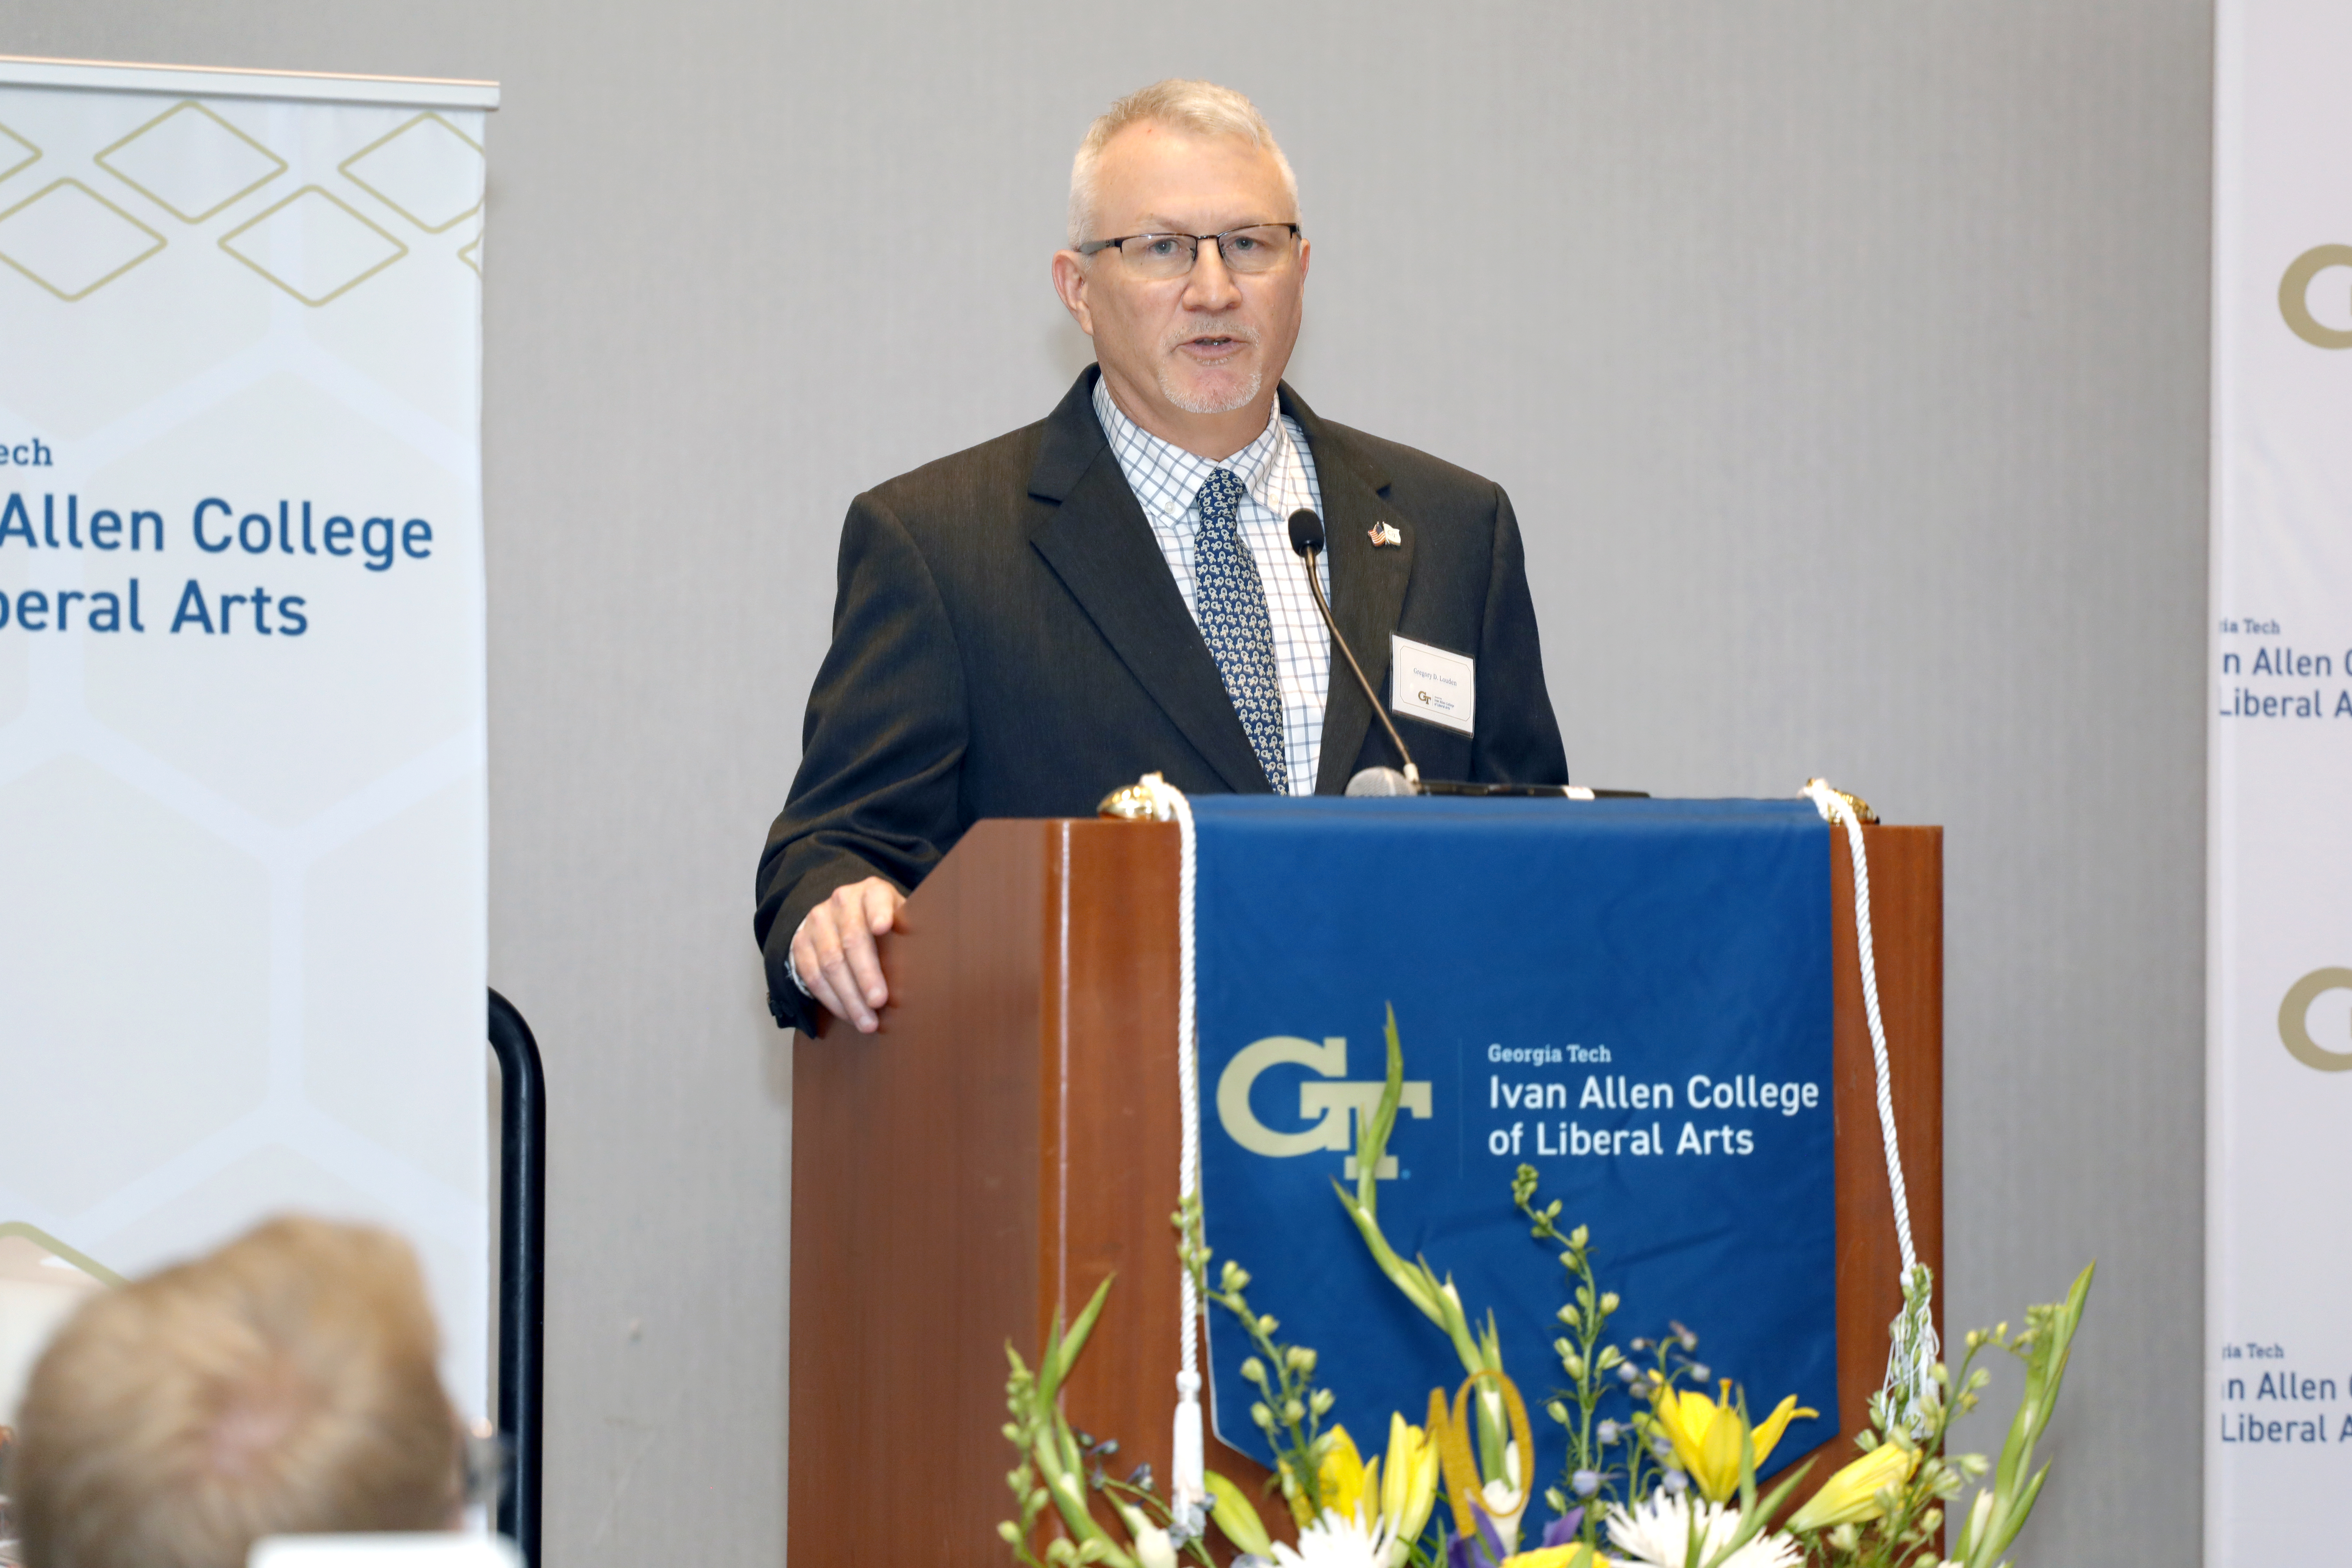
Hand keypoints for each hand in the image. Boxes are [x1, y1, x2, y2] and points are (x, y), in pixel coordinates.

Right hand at [792, 877, 905, 1033]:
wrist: (840, 917)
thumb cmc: (884, 925)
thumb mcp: (899, 918)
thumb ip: (910, 932)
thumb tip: (935, 961)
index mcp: (871, 891)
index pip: (876, 898)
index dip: (879, 911)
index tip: (883, 927)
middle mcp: (842, 901)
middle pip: (852, 939)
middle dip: (866, 974)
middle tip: (879, 1001)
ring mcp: (818, 921)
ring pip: (830, 963)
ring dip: (849, 997)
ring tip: (867, 1021)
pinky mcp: (801, 943)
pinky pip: (813, 976)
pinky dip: (832, 1000)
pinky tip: (849, 1015)